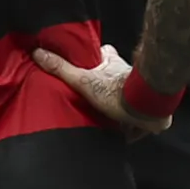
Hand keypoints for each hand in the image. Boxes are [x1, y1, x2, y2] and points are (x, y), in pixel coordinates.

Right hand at [32, 42, 181, 138]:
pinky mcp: (150, 114)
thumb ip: (62, 69)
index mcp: (113, 64)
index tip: (91, 63)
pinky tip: (125, 135)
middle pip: (117, 76)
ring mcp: (141, 94)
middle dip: (108, 85)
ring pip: (129, 96)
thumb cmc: (117, 92)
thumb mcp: (84, 81)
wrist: (147, 108)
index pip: (106, 53)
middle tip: (96, 98)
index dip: (99, 57)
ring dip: (121, 106)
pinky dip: (134, 126)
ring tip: (107, 120)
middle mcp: (129, 75)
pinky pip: (140, 118)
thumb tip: (38, 53)